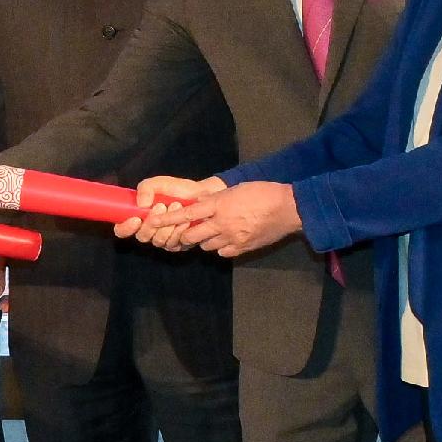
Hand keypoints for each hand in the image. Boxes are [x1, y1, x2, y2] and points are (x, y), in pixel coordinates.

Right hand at [119, 173, 217, 244]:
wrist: (202, 196)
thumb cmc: (178, 190)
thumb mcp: (159, 183)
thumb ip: (146, 188)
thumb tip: (141, 204)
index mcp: (138, 217)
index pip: (122, 230)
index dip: (125, 228)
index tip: (136, 218)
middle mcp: (148, 231)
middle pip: (142, 237)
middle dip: (151, 223)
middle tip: (162, 206)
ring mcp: (162, 239)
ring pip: (158, 241)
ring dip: (167, 226)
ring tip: (177, 207)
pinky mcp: (177, 245)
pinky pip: (173, 244)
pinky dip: (179, 231)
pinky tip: (185, 220)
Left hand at [180, 180, 305, 259]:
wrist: (288, 209)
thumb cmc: (262, 192)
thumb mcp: (235, 190)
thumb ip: (216, 200)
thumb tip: (201, 206)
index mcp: (219, 205)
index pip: (187, 214)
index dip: (168, 220)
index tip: (153, 223)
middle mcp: (222, 223)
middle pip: (192, 236)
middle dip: (184, 235)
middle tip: (183, 232)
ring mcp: (232, 238)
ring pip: (206, 245)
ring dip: (203, 240)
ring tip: (209, 232)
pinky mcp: (242, 248)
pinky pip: (222, 252)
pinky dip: (219, 247)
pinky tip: (225, 240)